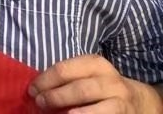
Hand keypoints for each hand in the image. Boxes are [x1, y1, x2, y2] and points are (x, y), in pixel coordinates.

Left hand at [29, 54, 162, 111]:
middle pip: (76, 87)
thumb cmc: (103, 86)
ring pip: (88, 102)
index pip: (64, 69)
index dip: (45, 80)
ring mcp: (117, 97)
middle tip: (39, 101)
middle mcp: (108, 78)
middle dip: (53, 95)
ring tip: (50, 111)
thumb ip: (68, 77)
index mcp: (94, 63)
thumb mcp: (88, 75)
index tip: (31, 89)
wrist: (140, 102)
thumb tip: (37, 86)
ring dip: (66, 107)